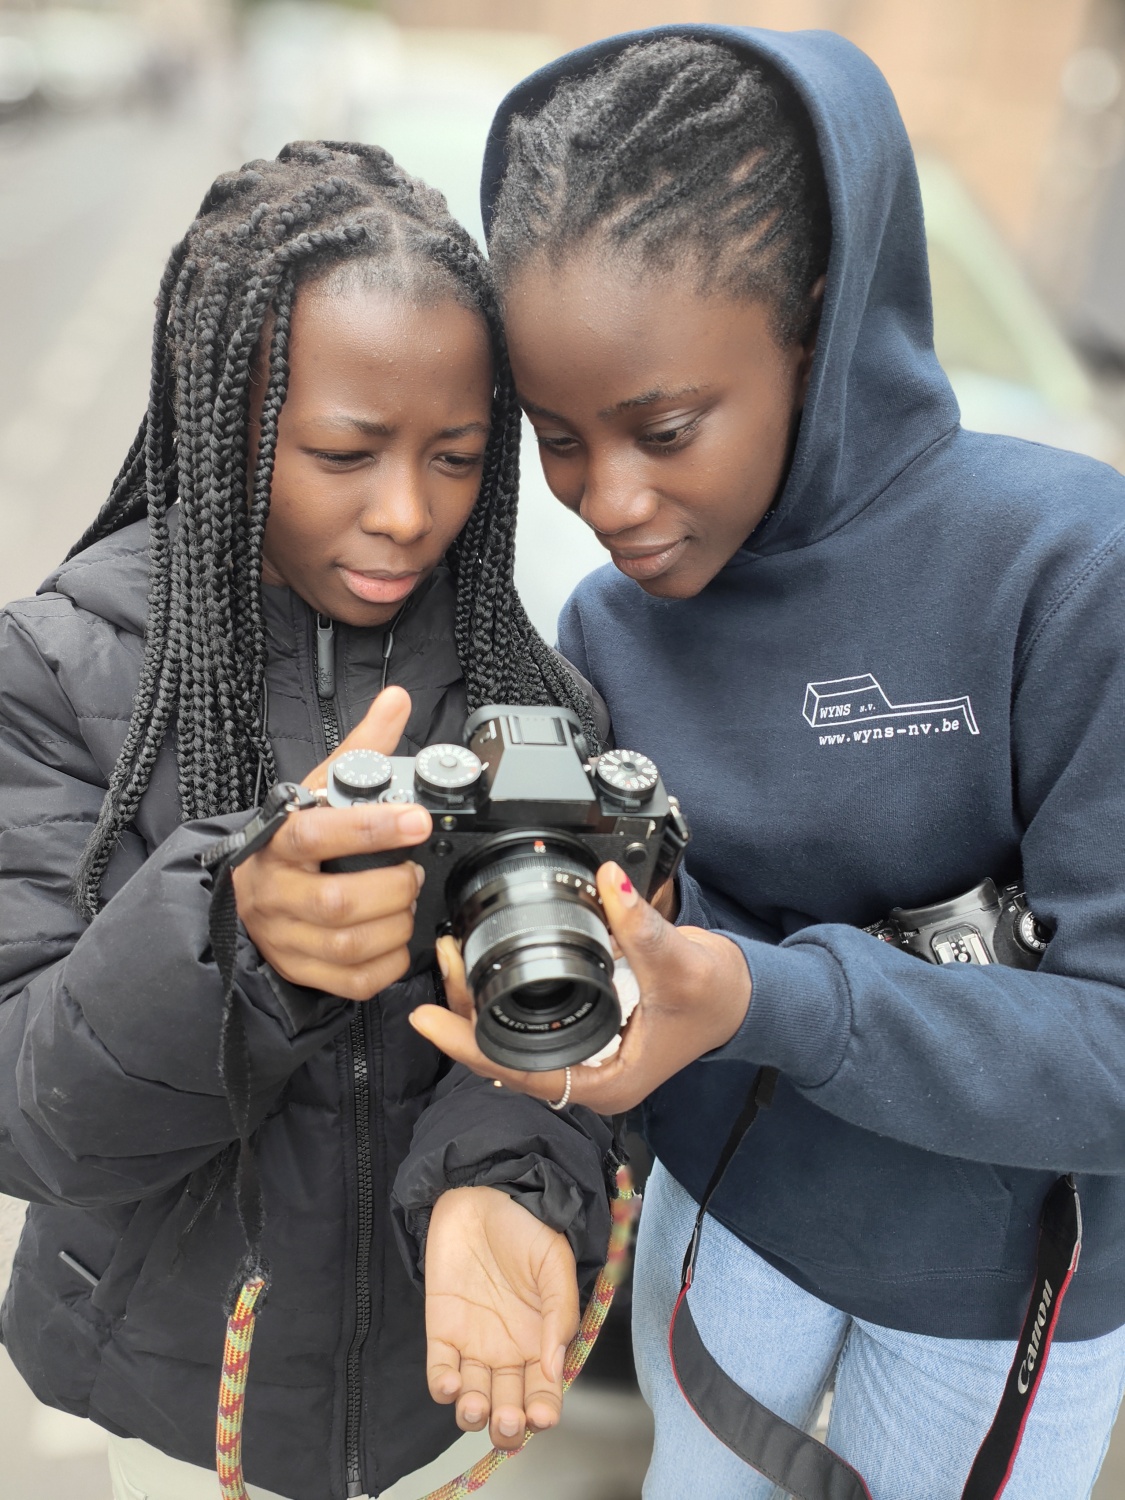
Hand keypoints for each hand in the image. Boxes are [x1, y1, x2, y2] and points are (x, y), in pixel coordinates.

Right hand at [233, 686, 431, 998]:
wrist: (244, 891)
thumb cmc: (292, 839)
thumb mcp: (318, 790)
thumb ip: (361, 748)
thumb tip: (395, 700)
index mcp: (279, 839)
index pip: (320, 833)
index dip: (372, 829)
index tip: (418, 819)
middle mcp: (275, 891)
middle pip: (340, 902)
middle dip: (393, 887)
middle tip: (413, 871)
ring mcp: (284, 936)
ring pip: (349, 944)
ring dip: (395, 924)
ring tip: (406, 900)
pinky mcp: (299, 969)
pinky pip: (352, 981)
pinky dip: (387, 964)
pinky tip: (396, 939)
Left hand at [409, 862, 750, 1113]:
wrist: (743, 997)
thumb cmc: (718, 997)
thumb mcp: (681, 963)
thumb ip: (642, 926)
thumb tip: (610, 883)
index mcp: (607, 1081)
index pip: (522, 1072)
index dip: (470, 1047)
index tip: (427, 1021)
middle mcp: (588, 1074)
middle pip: (507, 1055)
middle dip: (465, 1013)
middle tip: (443, 961)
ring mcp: (584, 1053)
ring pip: (514, 1036)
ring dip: (479, 1001)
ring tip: (453, 955)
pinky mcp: (583, 1028)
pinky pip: (530, 1017)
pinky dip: (503, 992)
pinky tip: (482, 963)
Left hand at [424, 1185, 578, 1448]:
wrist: (481, 1193)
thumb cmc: (525, 1226)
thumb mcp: (554, 1262)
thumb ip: (560, 1313)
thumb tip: (554, 1366)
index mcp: (542, 1340)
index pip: (545, 1392)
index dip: (543, 1412)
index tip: (540, 1416)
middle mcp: (509, 1351)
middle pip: (509, 1408)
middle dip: (509, 1425)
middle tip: (508, 1419)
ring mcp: (474, 1345)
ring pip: (474, 1400)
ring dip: (473, 1414)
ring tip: (475, 1405)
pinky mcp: (442, 1333)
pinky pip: (440, 1372)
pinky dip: (442, 1387)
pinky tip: (449, 1384)